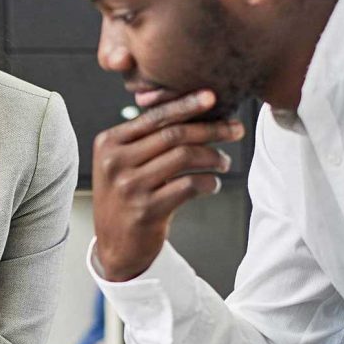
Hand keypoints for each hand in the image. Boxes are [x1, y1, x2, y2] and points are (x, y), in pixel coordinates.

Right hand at [93, 89, 243, 281]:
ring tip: (224, 161)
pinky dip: (208, 182)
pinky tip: (213, 184)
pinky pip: (189, 185)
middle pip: (173, 135)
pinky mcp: (146, 210)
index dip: (186, 105)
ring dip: (212, 156)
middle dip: (210, 129)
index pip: (153, 117)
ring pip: (184, 157)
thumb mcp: (122, 164)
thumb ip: (145, 139)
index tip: (212, 97)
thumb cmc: (126, 198)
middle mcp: (115, 162)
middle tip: (234, 129)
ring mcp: (129, 186)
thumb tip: (192, 111)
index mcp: (108, 143)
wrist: (116, 247)